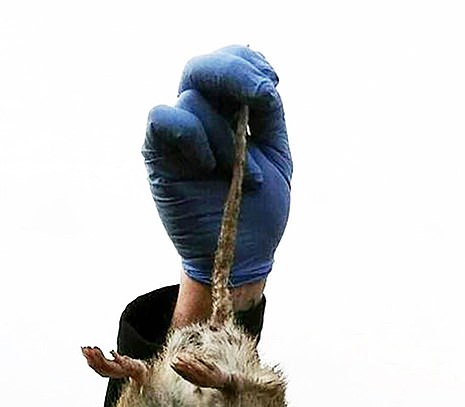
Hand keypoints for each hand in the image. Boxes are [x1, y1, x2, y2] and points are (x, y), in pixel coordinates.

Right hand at [143, 45, 291, 286]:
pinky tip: (207, 165)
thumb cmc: (259, 211)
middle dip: (235, 72)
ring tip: (243, 176)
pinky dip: (191, 134)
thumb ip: (268, 113)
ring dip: (226, 135)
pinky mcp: (157, 156)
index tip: (273, 83)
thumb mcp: (276, 154)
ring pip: (192, 97)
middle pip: (202, 68)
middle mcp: (200, 120)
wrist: (242, 256)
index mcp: (229, 115)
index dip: (248, 62)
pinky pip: (163, 118)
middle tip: (262, 95)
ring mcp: (177, 137)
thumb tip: (261, 79)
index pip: (228, 65)